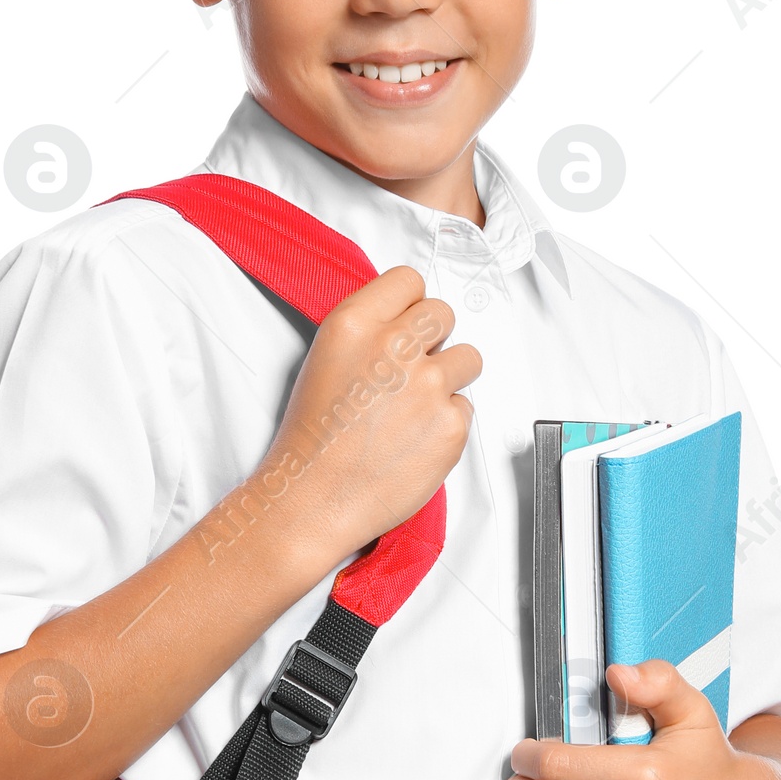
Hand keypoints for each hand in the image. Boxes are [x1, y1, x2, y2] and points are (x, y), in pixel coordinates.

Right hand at [261, 267, 481, 572]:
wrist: (313, 499)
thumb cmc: (312, 439)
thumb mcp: (325, 360)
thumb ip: (368, 332)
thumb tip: (404, 322)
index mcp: (355, 323)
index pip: (409, 280)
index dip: (410, 304)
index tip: (407, 323)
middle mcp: (394, 347)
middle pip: (444, 313)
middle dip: (434, 338)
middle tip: (414, 368)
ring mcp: (429, 385)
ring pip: (468, 357)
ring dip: (450, 378)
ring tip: (416, 407)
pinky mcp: (451, 424)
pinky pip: (467, 407)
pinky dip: (448, 423)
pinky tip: (416, 439)